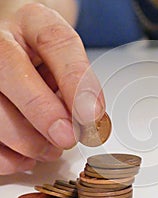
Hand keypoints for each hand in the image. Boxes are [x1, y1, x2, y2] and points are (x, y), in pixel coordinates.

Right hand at [0, 3, 104, 174]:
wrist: (17, 46)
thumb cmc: (43, 53)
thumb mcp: (67, 60)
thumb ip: (78, 83)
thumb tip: (89, 118)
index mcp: (33, 21)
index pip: (55, 42)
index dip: (74, 80)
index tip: (90, 114)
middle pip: (11, 73)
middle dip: (43, 113)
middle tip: (68, 138)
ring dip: (28, 140)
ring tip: (52, 148)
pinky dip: (7, 156)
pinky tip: (27, 157)